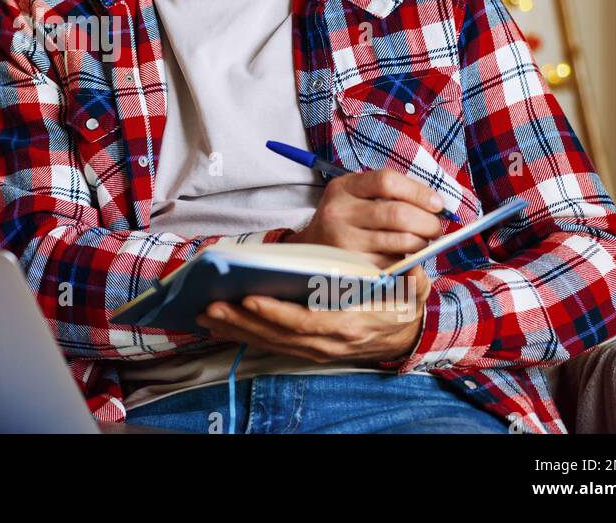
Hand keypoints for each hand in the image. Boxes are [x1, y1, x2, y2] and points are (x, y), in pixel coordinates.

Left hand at [194, 264, 431, 365]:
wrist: (403, 335)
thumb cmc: (400, 303)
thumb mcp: (411, 289)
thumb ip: (408, 279)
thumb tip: (407, 266)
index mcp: (348, 323)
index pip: (306, 322)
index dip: (276, 313)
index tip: (249, 299)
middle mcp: (327, 342)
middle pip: (278, 334)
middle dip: (241, 321)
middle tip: (209, 304)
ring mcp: (315, 349)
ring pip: (269, 342)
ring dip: (235, 330)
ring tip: (204, 313)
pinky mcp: (305, 349)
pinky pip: (270, 344)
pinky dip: (243, 335)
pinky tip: (219, 324)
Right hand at [289, 168, 445, 268]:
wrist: (311, 249)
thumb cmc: (346, 219)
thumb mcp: (355, 196)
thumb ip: (389, 194)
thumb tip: (437, 205)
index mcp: (342, 187)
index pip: (387, 181)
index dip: (419, 192)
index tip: (438, 204)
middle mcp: (338, 212)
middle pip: (397, 214)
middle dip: (427, 222)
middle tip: (436, 228)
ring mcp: (342, 241)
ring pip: (399, 241)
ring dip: (421, 243)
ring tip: (423, 242)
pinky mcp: (351, 267)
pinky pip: (392, 263)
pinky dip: (406, 261)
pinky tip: (404, 257)